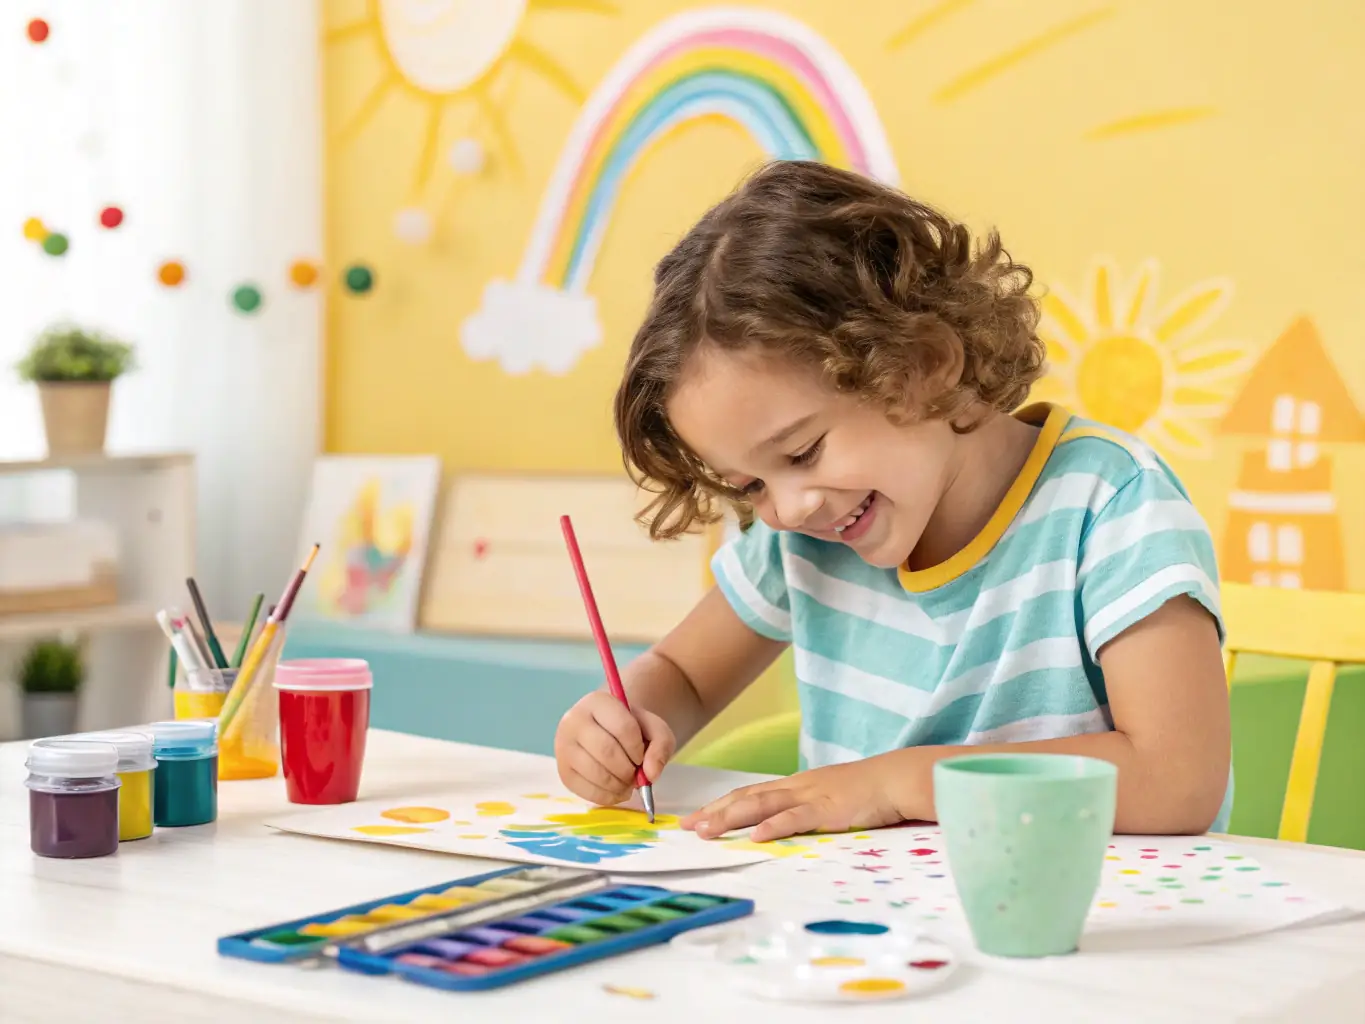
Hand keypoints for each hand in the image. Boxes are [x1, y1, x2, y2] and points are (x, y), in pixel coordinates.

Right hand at [554, 690, 675, 806]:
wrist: (607, 734)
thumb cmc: (631, 729)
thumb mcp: (654, 729)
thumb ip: (661, 746)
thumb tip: (651, 775)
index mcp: (597, 701)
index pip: (623, 727)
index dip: (638, 748)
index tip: (641, 755)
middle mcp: (573, 720)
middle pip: (606, 751)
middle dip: (628, 770)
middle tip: (636, 775)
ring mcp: (563, 747)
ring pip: (595, 772)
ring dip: (620, 785)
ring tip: (628, 782)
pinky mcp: (563, 771)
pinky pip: (586, 791)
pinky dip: (608, 797)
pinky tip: (617, 790)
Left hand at [681, 758, 905, 841]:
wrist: (897, 777)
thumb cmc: (868, 792)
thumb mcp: (830, 800)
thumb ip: (807, 811)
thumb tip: (783, 828)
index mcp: (796, 787)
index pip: (749, 795)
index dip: (721, 806)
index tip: (696, 818)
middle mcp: (796, 788)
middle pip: (747, 798)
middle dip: (714, 812)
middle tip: (686, 827)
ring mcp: (811, 796)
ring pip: (762, 806)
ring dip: (731, 818)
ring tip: (706, 830)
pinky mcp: (829, 809)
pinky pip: (797, 818)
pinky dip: (775, 826)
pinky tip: (756, 835)